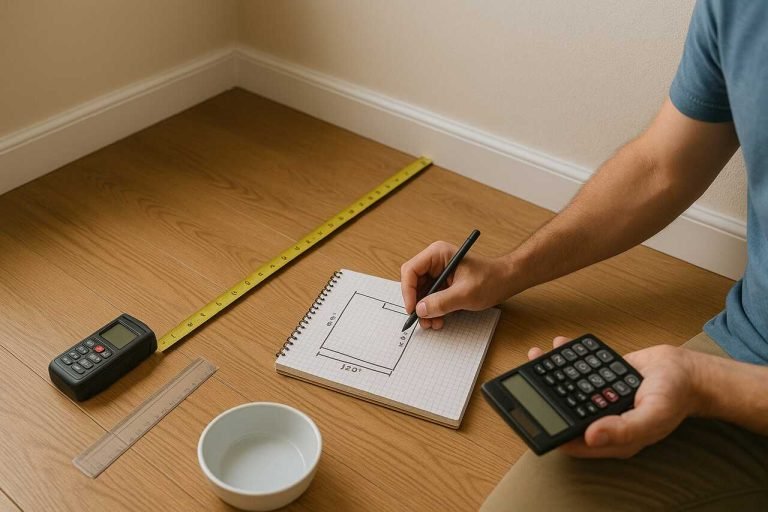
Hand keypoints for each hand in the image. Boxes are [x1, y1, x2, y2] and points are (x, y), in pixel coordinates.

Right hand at [400, 241, 513, 328]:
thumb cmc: (491, 280)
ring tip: (433, 323)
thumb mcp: (465, 294)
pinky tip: (439, 320)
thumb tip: (420, 310)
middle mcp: (435, 261)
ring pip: (421, 293)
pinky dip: (433, 310)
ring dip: (425, 310)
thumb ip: (441, 302)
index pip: (410, 271)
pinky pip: (431, 297)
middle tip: (423, 320)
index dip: (408, 291)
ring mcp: (439, 272)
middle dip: (417, 304)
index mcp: (437, 254)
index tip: (413, 309)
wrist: (507, 281)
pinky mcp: (443, 283)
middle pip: (413, 283)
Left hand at [527, 336, 702, 457]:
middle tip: (529, 376)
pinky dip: (568, 358)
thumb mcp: (653, 415)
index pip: (573, 441)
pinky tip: (559, 344)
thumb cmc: (675, 396)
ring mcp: (601, 400)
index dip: (551, 431)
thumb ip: (624, 429)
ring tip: (537, 355)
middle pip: (566, 412)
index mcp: (612, 438)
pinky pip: (580, 371)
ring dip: (551, 372)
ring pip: (569, 389)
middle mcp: (603, 420)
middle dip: (545, 395)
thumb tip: (591, 436)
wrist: (688, 372)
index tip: (532, 415)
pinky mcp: (603, 381)